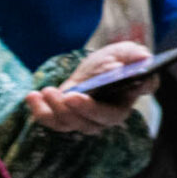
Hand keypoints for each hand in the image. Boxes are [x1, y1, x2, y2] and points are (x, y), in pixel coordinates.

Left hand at [24, 40, 153, 134]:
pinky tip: (32, 96)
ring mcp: (83, 119)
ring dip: (54, 109)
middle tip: (66, 95)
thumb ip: (138, 57)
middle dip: (74, 110)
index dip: (95, 109)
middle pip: (88, 123)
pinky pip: (51, 120)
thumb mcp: (129, 53)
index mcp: (122, 106)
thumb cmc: (119, 59)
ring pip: (68, 123)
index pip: (112, 114)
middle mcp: (103, 119)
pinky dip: (39, 111)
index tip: (77, 98)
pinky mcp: (66, 117)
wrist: (102, 66)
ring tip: (45, 91)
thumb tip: (144, 59)